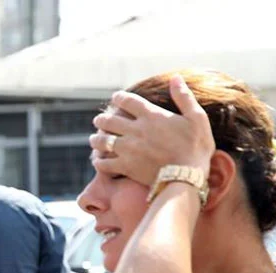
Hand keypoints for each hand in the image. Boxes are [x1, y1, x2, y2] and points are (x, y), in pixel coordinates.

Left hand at [89, 74, 215, 184]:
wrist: (188, 176)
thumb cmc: (196, 146)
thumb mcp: (197, 118)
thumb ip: (184, 97)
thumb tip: (175, 77)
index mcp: (151, 116)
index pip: (128, 101)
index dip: (119, 97)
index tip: (115, 97)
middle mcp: (136, 130)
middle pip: (109, 120)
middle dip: (101, 119)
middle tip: (98, 120)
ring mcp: (128, 149)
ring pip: (102, 141)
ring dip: (96, 139)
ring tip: (94, 139)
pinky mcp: (125, 166)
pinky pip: (104, 164)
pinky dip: (99, 162)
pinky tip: (98, 161)